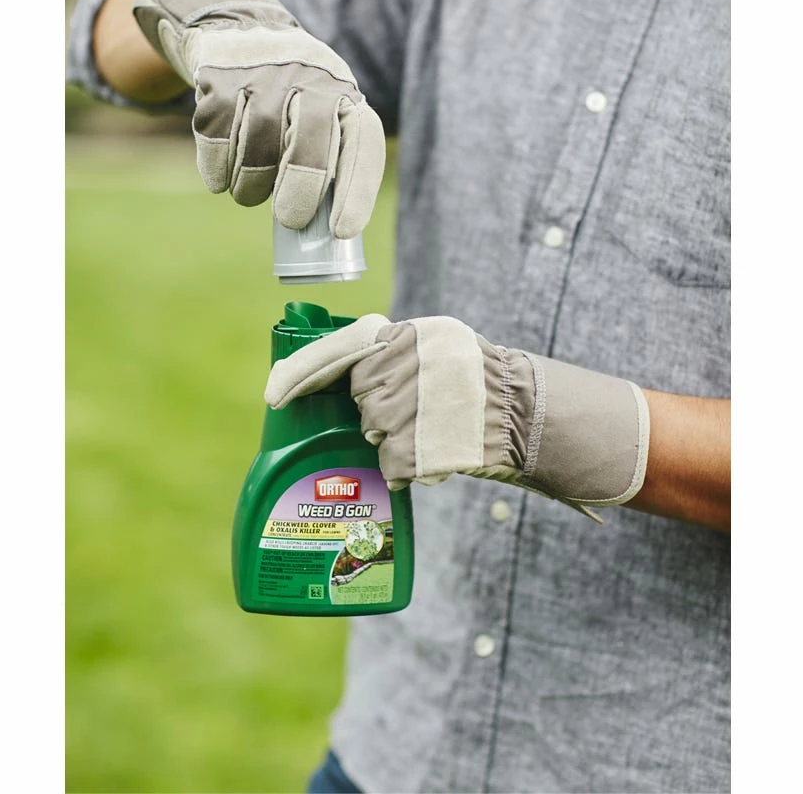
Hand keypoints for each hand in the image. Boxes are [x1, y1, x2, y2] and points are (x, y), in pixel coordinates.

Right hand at [132, 0, 385, 238]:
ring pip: (257, 144)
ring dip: (251, 185)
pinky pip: (216, 137)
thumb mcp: (323, 115)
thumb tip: (327, 234)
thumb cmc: (291, 98)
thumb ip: (329, 161)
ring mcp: (260, 74)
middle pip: (309, 142)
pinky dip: (217, 168)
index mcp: (343, 94)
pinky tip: (221, 178)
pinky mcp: (217, 77)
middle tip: (290, 219)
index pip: (362, 141)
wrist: (237, 29)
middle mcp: (307, 78)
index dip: (356, 190)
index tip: (342, 231)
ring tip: (251, 193)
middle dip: (299, 192)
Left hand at [264, 314, 649, 519]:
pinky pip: (393, 464)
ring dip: (394, 440)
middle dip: (376, 411)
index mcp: (415, 333)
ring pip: (376, 431)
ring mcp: (425, 403)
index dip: (301, 371)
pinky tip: (434, 458)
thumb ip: (390, 353)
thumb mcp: (437, 347)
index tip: (272, 396)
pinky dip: (407, 468)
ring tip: (433, 431)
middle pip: (362, 395)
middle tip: (412, 413)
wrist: (530, 414)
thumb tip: (333, 370)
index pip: (343, 347)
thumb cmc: (476, 384)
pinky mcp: (431, 442)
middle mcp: (418, 362)